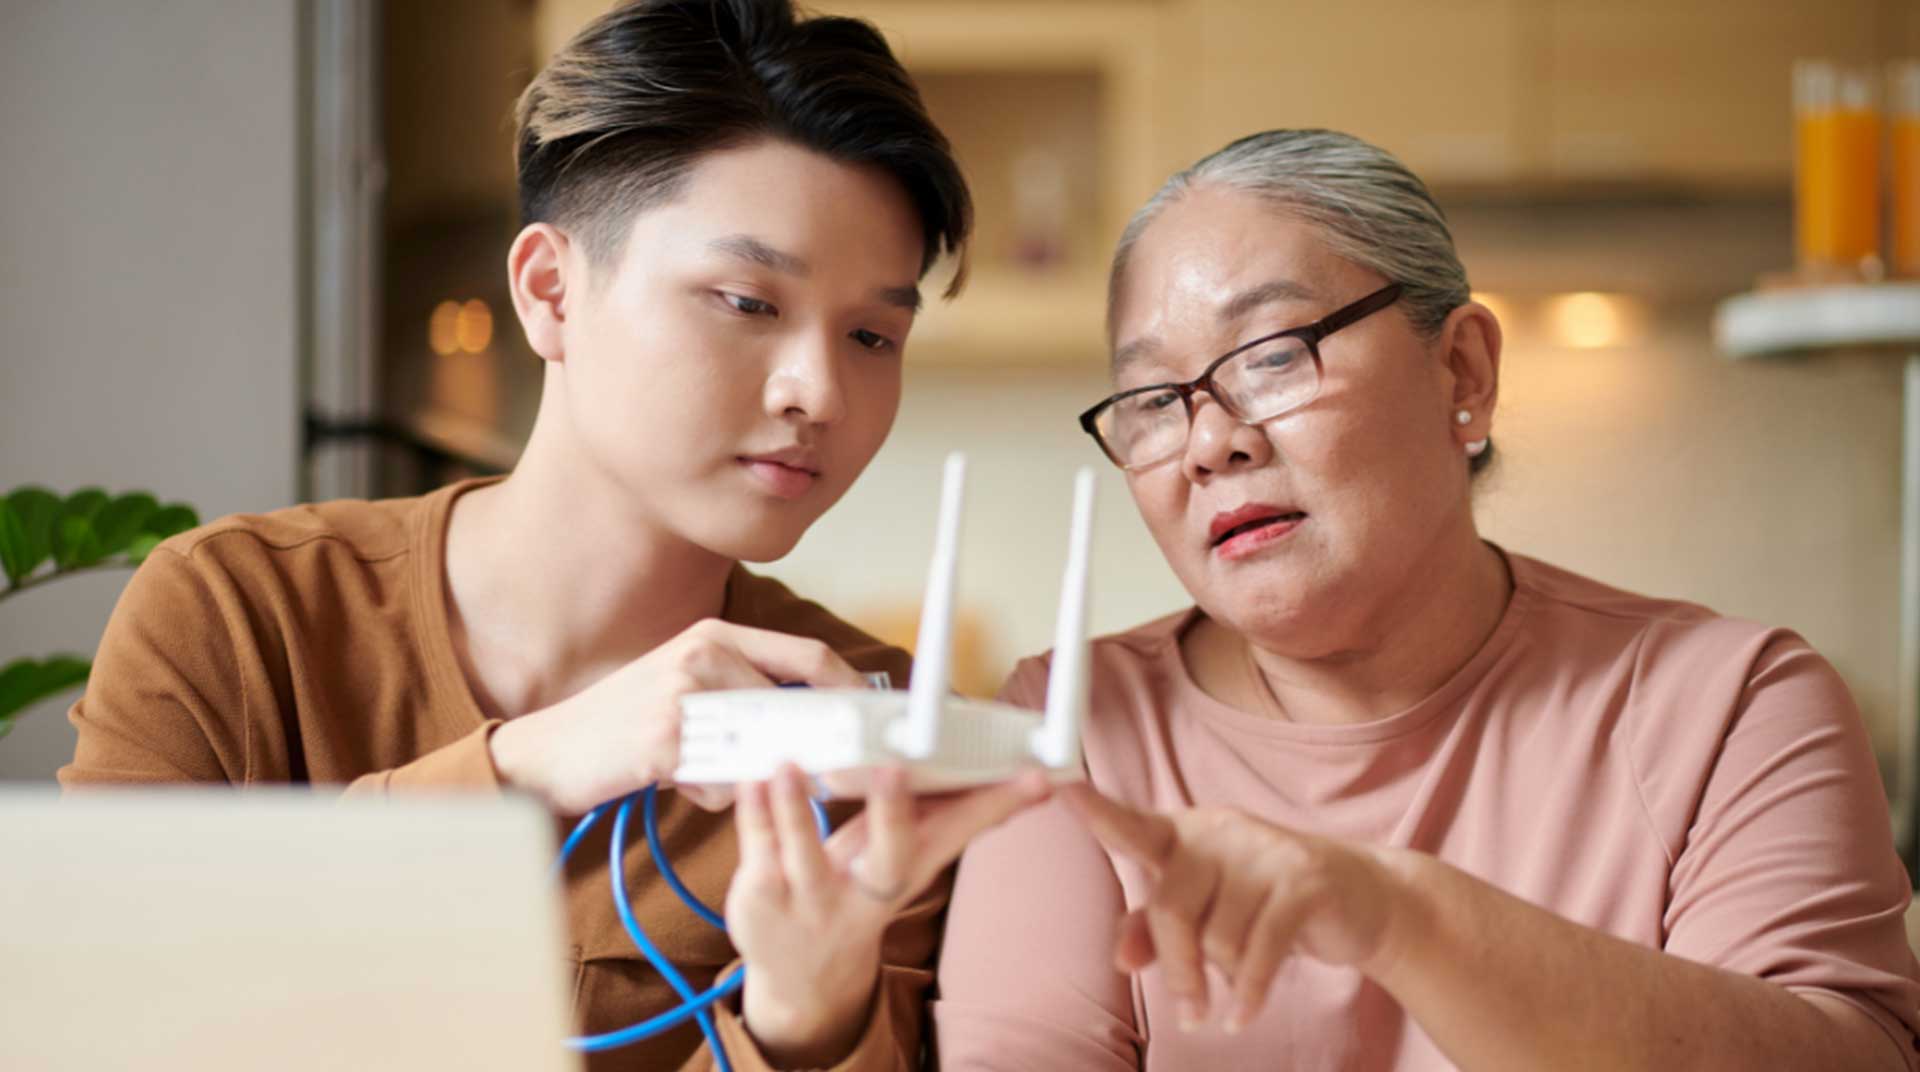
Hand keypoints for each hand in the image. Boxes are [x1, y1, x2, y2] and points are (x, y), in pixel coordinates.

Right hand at [488, 620, 866, 814]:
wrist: (547, 752)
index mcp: (715, 635)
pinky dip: (712, 794)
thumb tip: (816, 723)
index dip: (850, 688)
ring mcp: (682, 695)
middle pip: (796, 705)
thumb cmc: (626, 726)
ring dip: (754, 776)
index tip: (876, 720)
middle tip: (834, 775)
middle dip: (819, 746)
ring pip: (763, 747)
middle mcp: (703, 654)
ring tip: (722, 777)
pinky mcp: (663, 740)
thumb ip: (744, 694)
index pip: (807, 655)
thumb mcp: (687, 689)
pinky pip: (722, 781)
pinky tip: (682, 786)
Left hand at [728, 763, 1051, 1067]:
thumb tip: (1031, 781)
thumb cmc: (863, 889)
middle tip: (894, 768)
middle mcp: (867, 890)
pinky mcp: (764, 896)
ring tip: (788, 765)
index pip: (962, 833)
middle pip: (890, 857)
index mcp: (912, 868)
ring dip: (796, 810)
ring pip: (806, 855)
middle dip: (893, 813)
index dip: (997, 804)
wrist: (805, 977)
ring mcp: (813, 898)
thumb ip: (953, 817)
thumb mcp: (912, 859)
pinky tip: (750, 780)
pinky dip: (753, 815)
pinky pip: (757, 850)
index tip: (1035, 777)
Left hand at [1061, 784, 1405, 1033]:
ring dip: (1223, 981)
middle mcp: (1220, 832)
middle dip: (1180, 970)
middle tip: (1190, 1012)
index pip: (1133, 826)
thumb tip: (1121, 956)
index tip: (1060, 786)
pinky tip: (1243, 1014)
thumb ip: (1158, 930)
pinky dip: (1248, 993)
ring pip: (1217, 938)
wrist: (1362, 898)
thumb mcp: (1209, 915)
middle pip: (1171, 909)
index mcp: (1186, 835)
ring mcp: (1265, 852)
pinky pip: (1260, 951)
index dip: (1097, 810)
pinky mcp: (1304, 881)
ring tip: (1237, 988)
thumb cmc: (1268, 904)